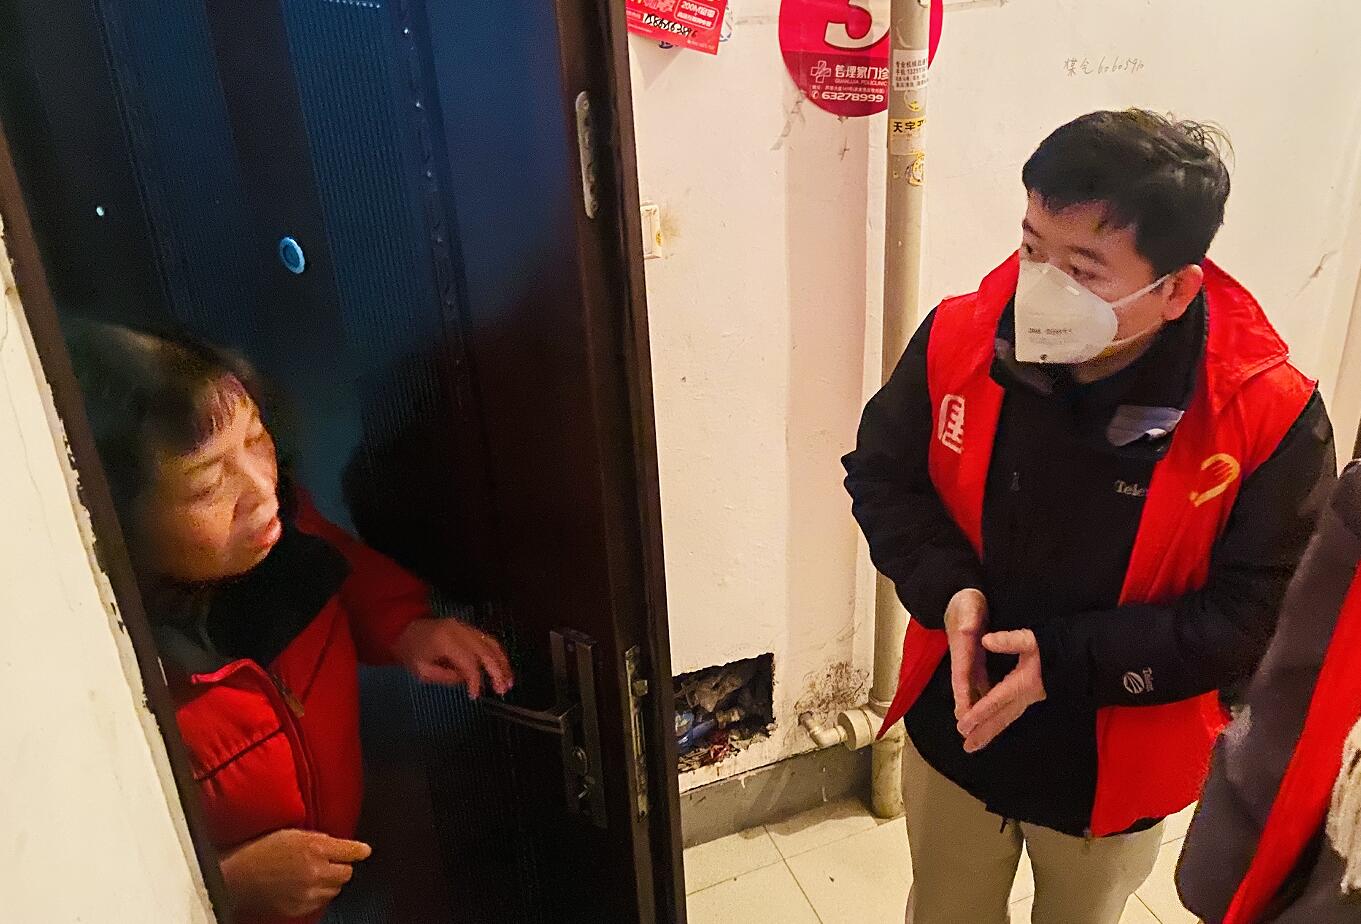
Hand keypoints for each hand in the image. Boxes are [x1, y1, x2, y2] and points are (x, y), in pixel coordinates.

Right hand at [220, 829, 370, 917]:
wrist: (237, 876)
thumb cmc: (261, 851)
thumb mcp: (293, 834)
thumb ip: (319, 839)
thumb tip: (337, 844)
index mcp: (315, 848)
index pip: (351, 851)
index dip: (359, 851)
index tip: (364, 851)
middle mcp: (316, 871)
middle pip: (347, 873)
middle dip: (342, 867)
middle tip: (332, 863)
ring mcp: (308, 892)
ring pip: (335, 889)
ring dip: (330, 882)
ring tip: (314, 875)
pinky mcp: (300, 908)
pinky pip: (320, 902)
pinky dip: (317, 894)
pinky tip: (305, 887)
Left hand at [394, 618, 513, 698]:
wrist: (404, 627)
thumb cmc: (411, 651)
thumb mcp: (422, 671)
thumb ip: (447, 677)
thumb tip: (467, 679)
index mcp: (446, 641)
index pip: (469, 663)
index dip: (475, 681)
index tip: (475, 696)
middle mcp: (460, 630)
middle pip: (486, 651)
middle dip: (497, 672)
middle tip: (503, 689)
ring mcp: (466, 626)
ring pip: (492, 644)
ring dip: (503, 663)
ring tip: (509, 680)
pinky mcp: (469, 627)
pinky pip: (488, 640)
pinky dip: (498, 654)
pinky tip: (502, 668)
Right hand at [945, 589, 991, 720]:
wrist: (958, 596)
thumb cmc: (965, 601)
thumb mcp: (968, 606)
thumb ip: (967, 620)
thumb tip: (966, 632)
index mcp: (962, 647)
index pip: (961, 675)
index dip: (963, 695)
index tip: (963, 713)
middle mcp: (963, 658)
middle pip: (964, 688)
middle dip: (965, 710)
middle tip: (966, 733)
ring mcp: (969, 660)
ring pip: (971, 688)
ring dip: (973, 708)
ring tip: (976, 731)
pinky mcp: (975, 659)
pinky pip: (979, 682)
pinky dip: (982, 697)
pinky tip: (989, 710)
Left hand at [957, 629, 1046, 752]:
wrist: (1078, 655)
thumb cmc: (1053, 645)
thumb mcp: (1031, 638)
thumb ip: (1010, 640)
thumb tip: (986, 640)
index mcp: (1023, 682)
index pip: (996, 701)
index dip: (979, 713)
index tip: (963, 725)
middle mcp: (1026, 696)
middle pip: (1001, 717)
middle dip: (983, 731)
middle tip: (966, 746)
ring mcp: (1030, 699)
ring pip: (1006, 719)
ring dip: (990, 733)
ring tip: (973, 746)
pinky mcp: (1031, 697)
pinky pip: (1011, 715)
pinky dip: (999, 724)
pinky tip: (990, 730)